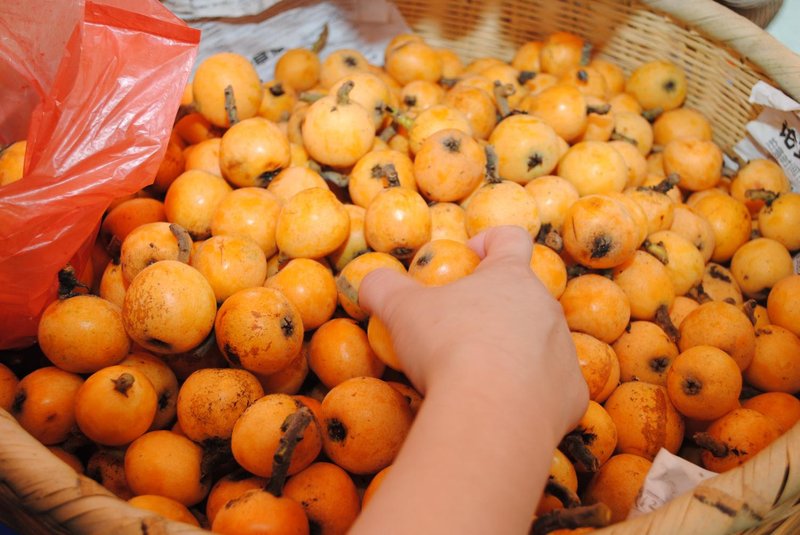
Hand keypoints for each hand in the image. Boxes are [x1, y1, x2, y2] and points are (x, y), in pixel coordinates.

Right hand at [359, 225, 587, 440]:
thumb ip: (382, 287)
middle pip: (525, 295)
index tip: (468, 258)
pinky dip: (531, 394)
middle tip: (461, 330)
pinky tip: (503, 408)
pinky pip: (552, 388)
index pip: (510, 239)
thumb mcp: (401, 310)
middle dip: (495, 307)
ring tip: (479, 376)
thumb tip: (368, 282)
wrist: (492, 414)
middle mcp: (546, 307)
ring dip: (514, 351)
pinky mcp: (572, 394)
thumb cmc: (448, 348)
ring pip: (541, 342)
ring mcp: (564, 350)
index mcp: (510, 277)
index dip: (489, 242)